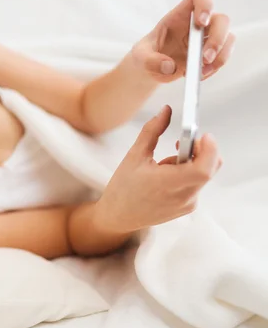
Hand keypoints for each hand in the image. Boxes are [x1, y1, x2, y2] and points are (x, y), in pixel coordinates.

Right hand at [93, 105, 221, 233]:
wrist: (118, 216)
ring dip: (189, 164)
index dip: (209, 149)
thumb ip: (152, 130)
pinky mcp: (188, 208)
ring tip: (164, 166)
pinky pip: (197, 185)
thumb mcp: (134, 155)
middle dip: (200, 151)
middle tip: (181, 144)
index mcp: (168, 184)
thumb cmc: (123, 188)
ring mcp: (187, 205)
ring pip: (203, 175)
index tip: (203, 135)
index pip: (204, 168)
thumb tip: (166, 111)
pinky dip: (187, 175)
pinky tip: (166, 178)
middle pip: (209, 168)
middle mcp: (183, 197)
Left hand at [131, 0, 234, 82]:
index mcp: (178, 16)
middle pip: (221, 20)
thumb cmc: (145, 56)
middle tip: (204, 58)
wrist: (149, 70)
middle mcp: (196, 25)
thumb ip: (150, 61)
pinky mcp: (209, 54)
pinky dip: (215, 68)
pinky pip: (222, 57)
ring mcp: (205, 39)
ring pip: (227, 38)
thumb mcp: (140, 58)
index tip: (201, 23)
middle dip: (217, 39)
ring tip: (201, 72)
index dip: (206, 4)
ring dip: (220, 56)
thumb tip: (169, 67)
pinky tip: (199, 75)